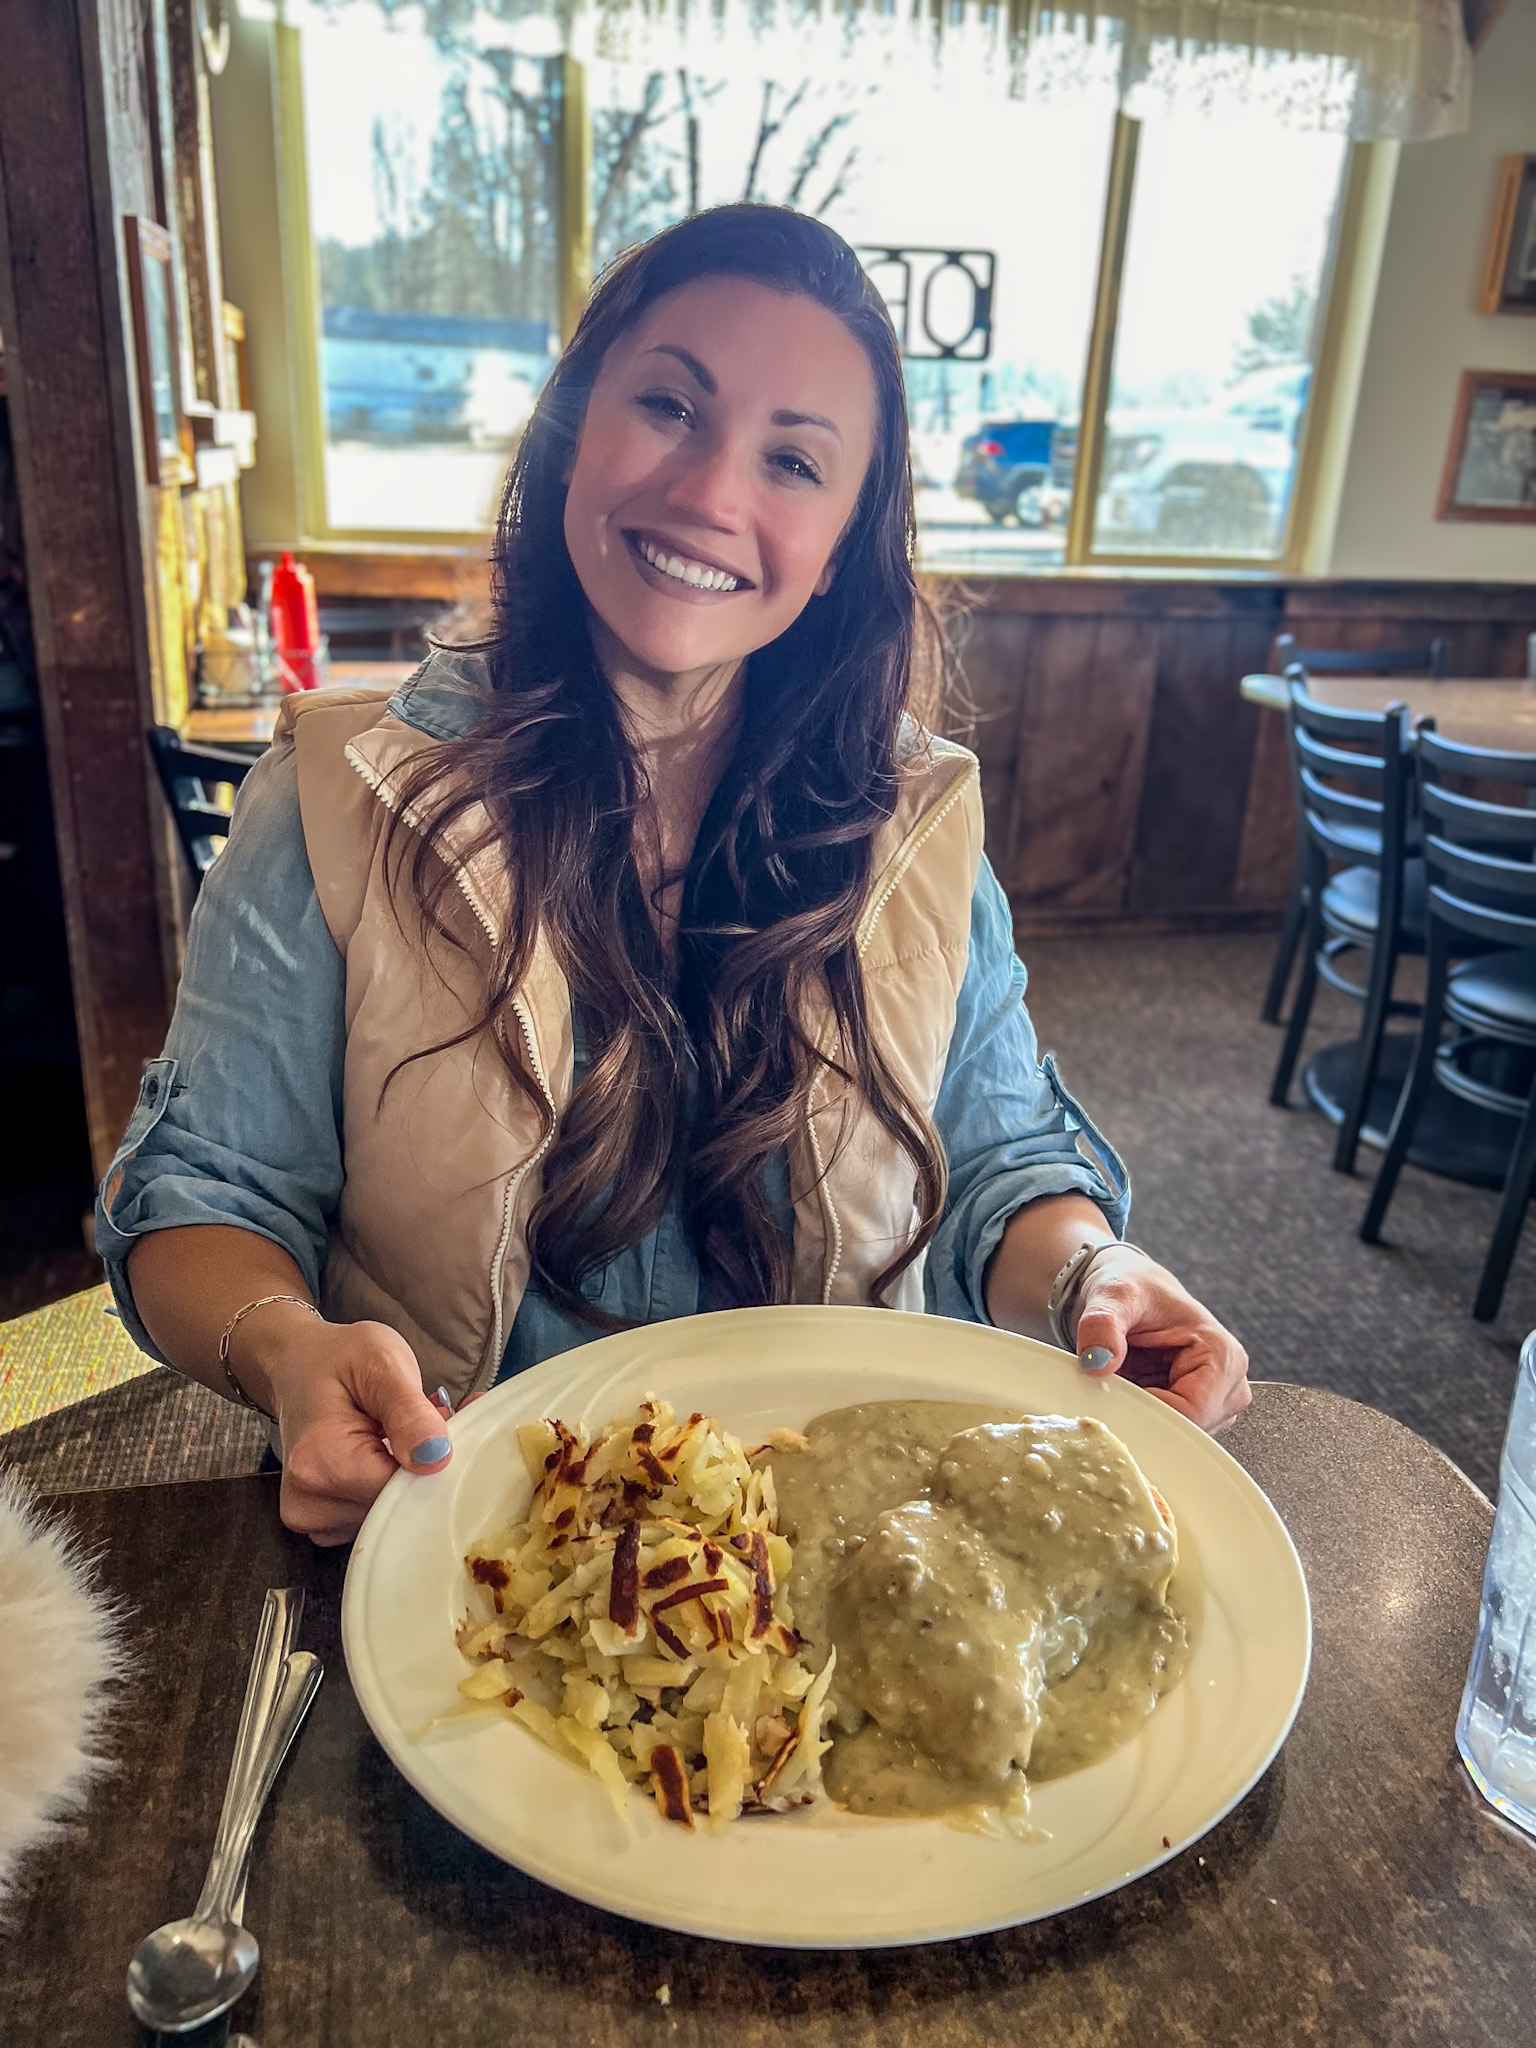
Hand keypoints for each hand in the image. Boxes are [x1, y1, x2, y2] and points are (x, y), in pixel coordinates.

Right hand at [248, 1316, 454, 1544]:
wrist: (298, 1364)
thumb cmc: (339, 1358)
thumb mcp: (381, 1363)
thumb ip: (410, 1412)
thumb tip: (437, 1458)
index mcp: (320, 1462)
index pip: (402, 1490)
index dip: (435, 1461)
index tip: (447, 1421)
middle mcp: (307, 1501)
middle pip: (397, 1509)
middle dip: (423, 1468)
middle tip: (427, 1420)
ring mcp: (311, 1518)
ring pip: (390, 1516)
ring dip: (407, 1478)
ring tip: (399, 1433)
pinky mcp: (321, 1523)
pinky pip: (374, 1518)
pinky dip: (388, 1488)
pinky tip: (385, 1455)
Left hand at [1072, 1247, 1250, 1432]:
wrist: (1133, 1293)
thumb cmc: (1133, 1289)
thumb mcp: (1112, 1295)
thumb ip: (1102, 1324)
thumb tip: (1098, 1362)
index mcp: (1222, 1354)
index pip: (1191, 1412)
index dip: (1148, 1409)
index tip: (1115, 1391)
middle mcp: (1230, 1384)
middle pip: (1186, 1429)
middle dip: (1144, 1413)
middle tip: (1114, 1383)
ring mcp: (1218, 1403)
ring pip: (1177, 1435)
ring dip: (1144, 1415)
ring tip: (1124, 1381)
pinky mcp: (1201, 1412)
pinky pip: (1170, 1431)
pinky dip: (1145, 1417)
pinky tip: (1131, 1390)